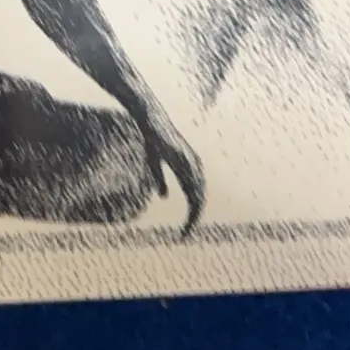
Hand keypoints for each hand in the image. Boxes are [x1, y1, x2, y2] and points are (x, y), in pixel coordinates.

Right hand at [139, 109, 204, 235]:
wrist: (150, 117)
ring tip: (188, 225)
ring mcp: (190, 159)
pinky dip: (191, 197)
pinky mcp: (184, 156)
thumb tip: (165, 197)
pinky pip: (191, 180)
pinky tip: (189, 207)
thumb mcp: (154, 163)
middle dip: (194, 216)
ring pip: (198, 191)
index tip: (186, 227)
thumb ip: (160, 180)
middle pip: (200, 195)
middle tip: (187, 232)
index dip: (192, 212)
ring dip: (194, 211)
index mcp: (188, 166)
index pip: (195, 194)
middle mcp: (194, 163)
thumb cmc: (152, 137)